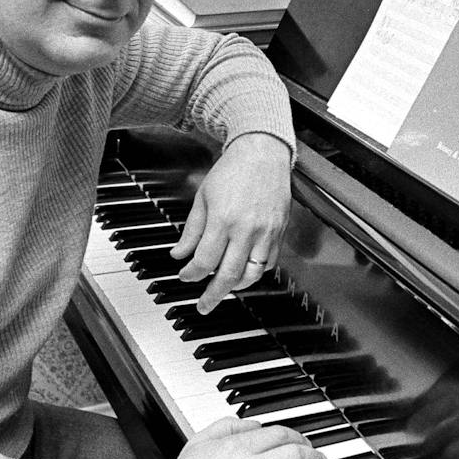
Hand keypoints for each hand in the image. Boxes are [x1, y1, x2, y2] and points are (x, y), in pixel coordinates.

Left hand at [171, 133, 290, 312]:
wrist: (263, 152)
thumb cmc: (232, 170)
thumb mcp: (203, 197)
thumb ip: (191, 230)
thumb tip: (179, 254)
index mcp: (223, 220)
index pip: (204, 261)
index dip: (191, 274)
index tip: (185, 275)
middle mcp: (247, 229)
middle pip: (228, 275)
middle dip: (213, 295)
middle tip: (203, 306)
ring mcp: (266, 232)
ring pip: (252, 274)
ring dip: (236, 287)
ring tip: (224, 290)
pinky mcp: (279, 231)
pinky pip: (269, 263)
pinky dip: (256, 272)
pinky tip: (245, 272)